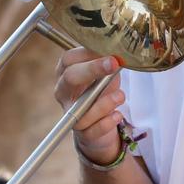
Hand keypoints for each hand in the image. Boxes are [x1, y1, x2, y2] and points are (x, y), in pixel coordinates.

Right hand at [56, 48, 127, 162]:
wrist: (103, 121)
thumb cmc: (101, 90)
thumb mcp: (105, 72)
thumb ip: (107, 60)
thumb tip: (117, 50)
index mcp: (66, 72)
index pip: (69, 59)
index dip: (88, 53)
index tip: (109, 51)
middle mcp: (63, 91)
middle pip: (70, 77)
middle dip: (92, 69)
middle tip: (114, 64)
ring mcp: (70, 112)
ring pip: (80, 108)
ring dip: (103, 102)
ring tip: (120, 96)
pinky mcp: (82, 132)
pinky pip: (92, 130)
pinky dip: (106, 122)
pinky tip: (117, 115)